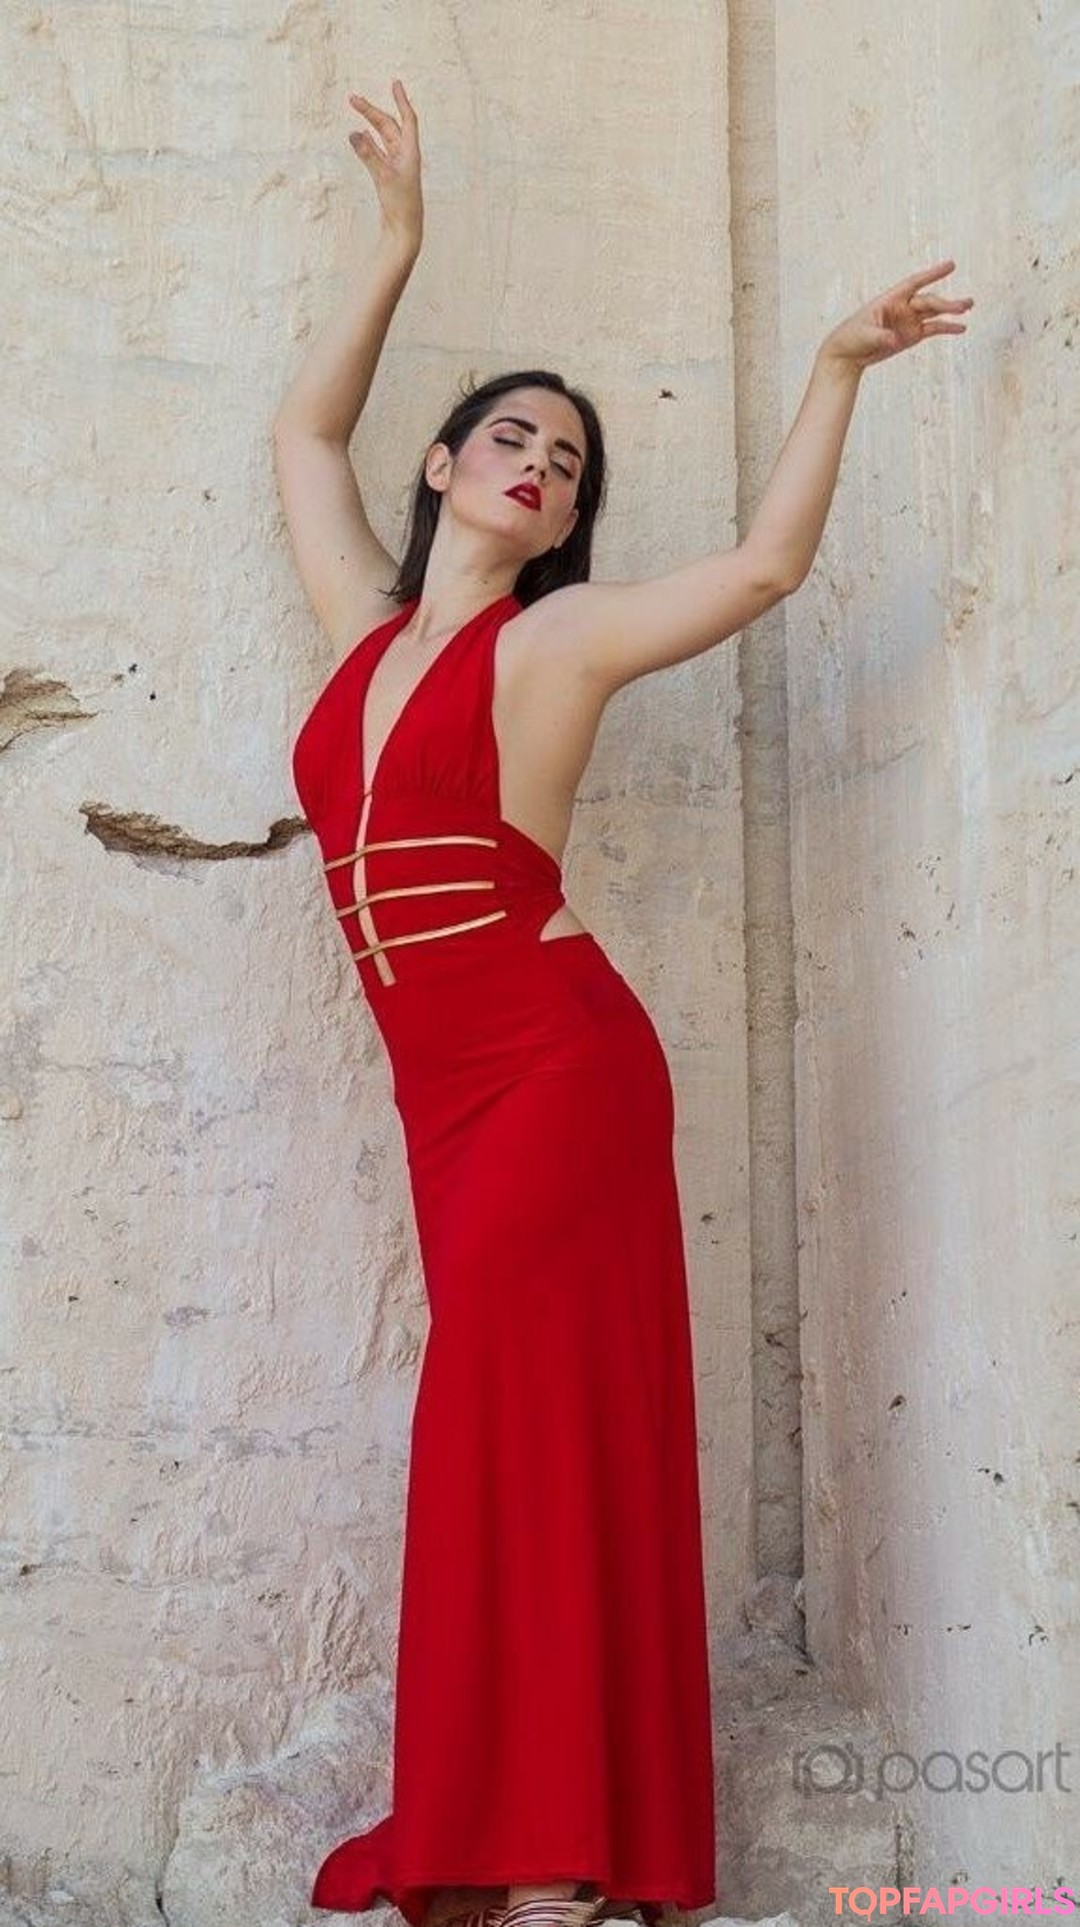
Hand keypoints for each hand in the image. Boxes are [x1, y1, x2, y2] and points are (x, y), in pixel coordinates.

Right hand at [347, 78, 422, 249]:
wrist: (404, 231)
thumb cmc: (400, 205)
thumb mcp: (383, 178)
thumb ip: (368, 155)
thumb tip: (353, 133)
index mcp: (410, 152)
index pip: (407, 119)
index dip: (401, 100)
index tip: (395, 83)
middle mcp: (405, 156)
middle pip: (389, 126)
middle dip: (372, 111)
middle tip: (353, 99)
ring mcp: (396, 166)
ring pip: (383, 137)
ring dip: (370, 123)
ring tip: (356, 107)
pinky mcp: (388, 176)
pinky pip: (378, 152)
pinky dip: (369, 141)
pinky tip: (360, 134)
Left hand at [820, 258, 973, 373]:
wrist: (847, 354)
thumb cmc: (851, 338)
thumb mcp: (864, 335)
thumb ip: (881, 336)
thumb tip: (895, 340)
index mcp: (890, 299)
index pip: (915, 283)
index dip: (933, 274)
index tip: (951, 265)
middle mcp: (903, 307)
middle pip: (928, 301)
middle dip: (946, 304)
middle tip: (964, 306)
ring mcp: (909, 321)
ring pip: (934, 312)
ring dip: (951, 310)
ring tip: (968, 308)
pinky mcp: (911, 335)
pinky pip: (933, 329)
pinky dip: (947, 328)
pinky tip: (961, 329)